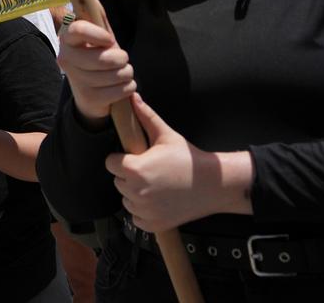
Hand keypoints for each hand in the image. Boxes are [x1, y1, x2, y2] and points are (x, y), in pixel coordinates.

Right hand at [58, 18, 133, 122]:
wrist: (90, 94)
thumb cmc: (96, 58)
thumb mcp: (98, 38)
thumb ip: (97, 18)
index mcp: (67, 38)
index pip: (78, 30)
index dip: (97, 33)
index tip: (109, 39)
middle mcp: (66, 58)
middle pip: (103, 58)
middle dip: (121, 59)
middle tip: (121, 59)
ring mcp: (76, 79)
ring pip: (115, 75)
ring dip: (126, 74)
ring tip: (122, 73)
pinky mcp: (89, 97)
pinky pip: (120, 90)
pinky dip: (128, 88)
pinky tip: (122, 86)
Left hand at [104, 95, 253, 231]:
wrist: (213, 185)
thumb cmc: (189, 160)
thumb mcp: (167, 136)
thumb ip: (146, 117)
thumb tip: (133, 97)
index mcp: (134, 169)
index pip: (110, 163)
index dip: (122, 159)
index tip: (136, 158)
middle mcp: (135, 191)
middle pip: (118, 181)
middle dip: (129, 176)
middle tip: (151, 172)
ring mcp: (144, 210)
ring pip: (126, 199)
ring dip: (135, 194)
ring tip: (157, 186)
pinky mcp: (152, 224)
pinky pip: (136, 217)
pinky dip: (144, 212)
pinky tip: (159, 201)